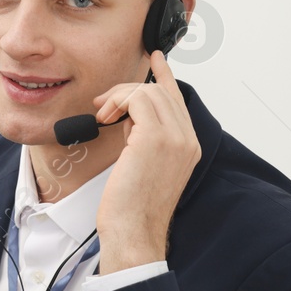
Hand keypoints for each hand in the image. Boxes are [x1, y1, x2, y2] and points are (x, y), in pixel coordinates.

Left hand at [91, 49, 200, 274]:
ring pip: (148, 91)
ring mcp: (175, 137)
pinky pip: (137, 99)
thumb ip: (143, 139)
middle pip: (161, 91)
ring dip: (119, 97)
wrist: (133, 232)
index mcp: (188, 147)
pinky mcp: (156, 137)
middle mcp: (187, 139)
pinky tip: (105, 118)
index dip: (164, 76)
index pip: (178, 100)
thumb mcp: (142, 166)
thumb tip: (127, 116)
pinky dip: (118, 102)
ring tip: (102, 116)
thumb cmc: (132, 208)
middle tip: (103, 105)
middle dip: (128, 90)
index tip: (155, 58)